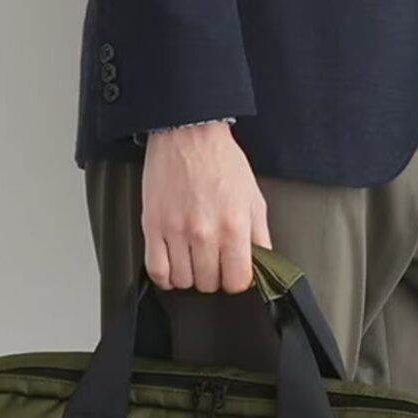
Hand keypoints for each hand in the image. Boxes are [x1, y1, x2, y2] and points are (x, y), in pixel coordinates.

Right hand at [142, 123, 271, 291]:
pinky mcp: (153, 227)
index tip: (233, 272)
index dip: (236, 280)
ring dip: (190, 277)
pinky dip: (165, 277)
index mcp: (234, 226)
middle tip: (214, 262)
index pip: (236, 281)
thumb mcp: (253, 197)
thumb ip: (260, 234)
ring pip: (183, 281)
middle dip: (214, 277)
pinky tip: (172, 269)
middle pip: (209, 284)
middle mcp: (205, 233)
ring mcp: (176, 232)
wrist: (188, 133)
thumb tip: (263, 261)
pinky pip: (156, 270)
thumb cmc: (220, 160)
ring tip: (194, 262)